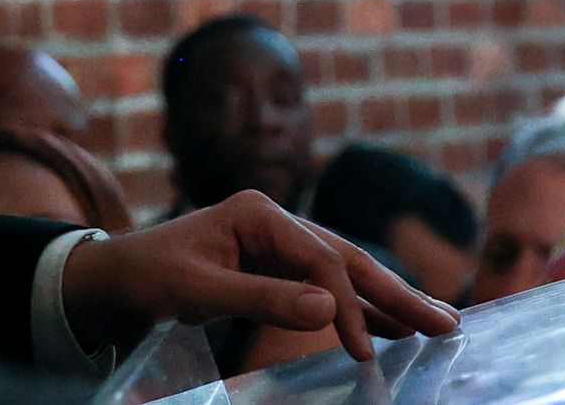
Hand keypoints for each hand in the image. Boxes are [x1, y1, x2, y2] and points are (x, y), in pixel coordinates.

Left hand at [59, 190, 460, 366]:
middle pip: (348, 257)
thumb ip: (263, 298)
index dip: (351, 304)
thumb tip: (331, 306)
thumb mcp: (199, 291)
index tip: (366, 351)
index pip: (323, 259)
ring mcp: (278, 242)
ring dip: (391, 299)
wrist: (116, 276)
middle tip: (449, 323)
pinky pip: (328, 286)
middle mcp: (276, 221)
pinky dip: (362, 307)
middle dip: (398, 293)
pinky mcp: (276, 266)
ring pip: (346, 271)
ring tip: (439, 323)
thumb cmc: (149, 276)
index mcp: (259, 213)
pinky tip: (391, 326)